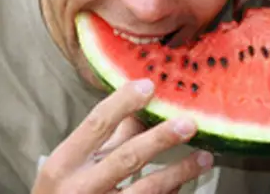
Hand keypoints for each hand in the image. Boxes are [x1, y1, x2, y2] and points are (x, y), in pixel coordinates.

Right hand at [32, 79, 212, 193]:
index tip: (149, 85)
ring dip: (179, 172)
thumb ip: (111, 133)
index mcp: (64, 163)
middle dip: (160, 139)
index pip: (96, 124)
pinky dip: (171, 191)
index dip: (123, 103)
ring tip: (205, 158)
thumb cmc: (67, 189)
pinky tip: (185, 181)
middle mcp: (79, 188)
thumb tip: (147, 102)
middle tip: (189, 123)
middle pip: (126, 158)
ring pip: (146, 189)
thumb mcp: (78, 161)